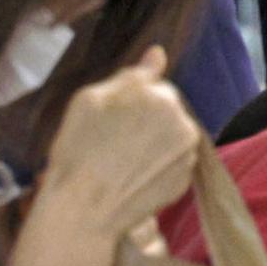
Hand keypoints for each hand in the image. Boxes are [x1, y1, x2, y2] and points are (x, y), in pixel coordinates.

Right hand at [37, 50, 201, 239]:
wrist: (82, 211)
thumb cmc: (78, 152)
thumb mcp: (90, 100)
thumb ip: (131, 75)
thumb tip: (158, 53)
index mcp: (162, 97)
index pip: (154, 86)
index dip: (129, 101)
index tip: (110, 119)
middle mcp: (183, 124)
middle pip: (167, 111)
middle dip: (146, 119)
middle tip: (112, 140)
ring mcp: (187, 156)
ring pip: (170, 136)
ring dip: (153, 142)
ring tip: (120, 160)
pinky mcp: (184, 183)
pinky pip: (172, 163)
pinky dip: (157, 166)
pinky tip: (132, 176)